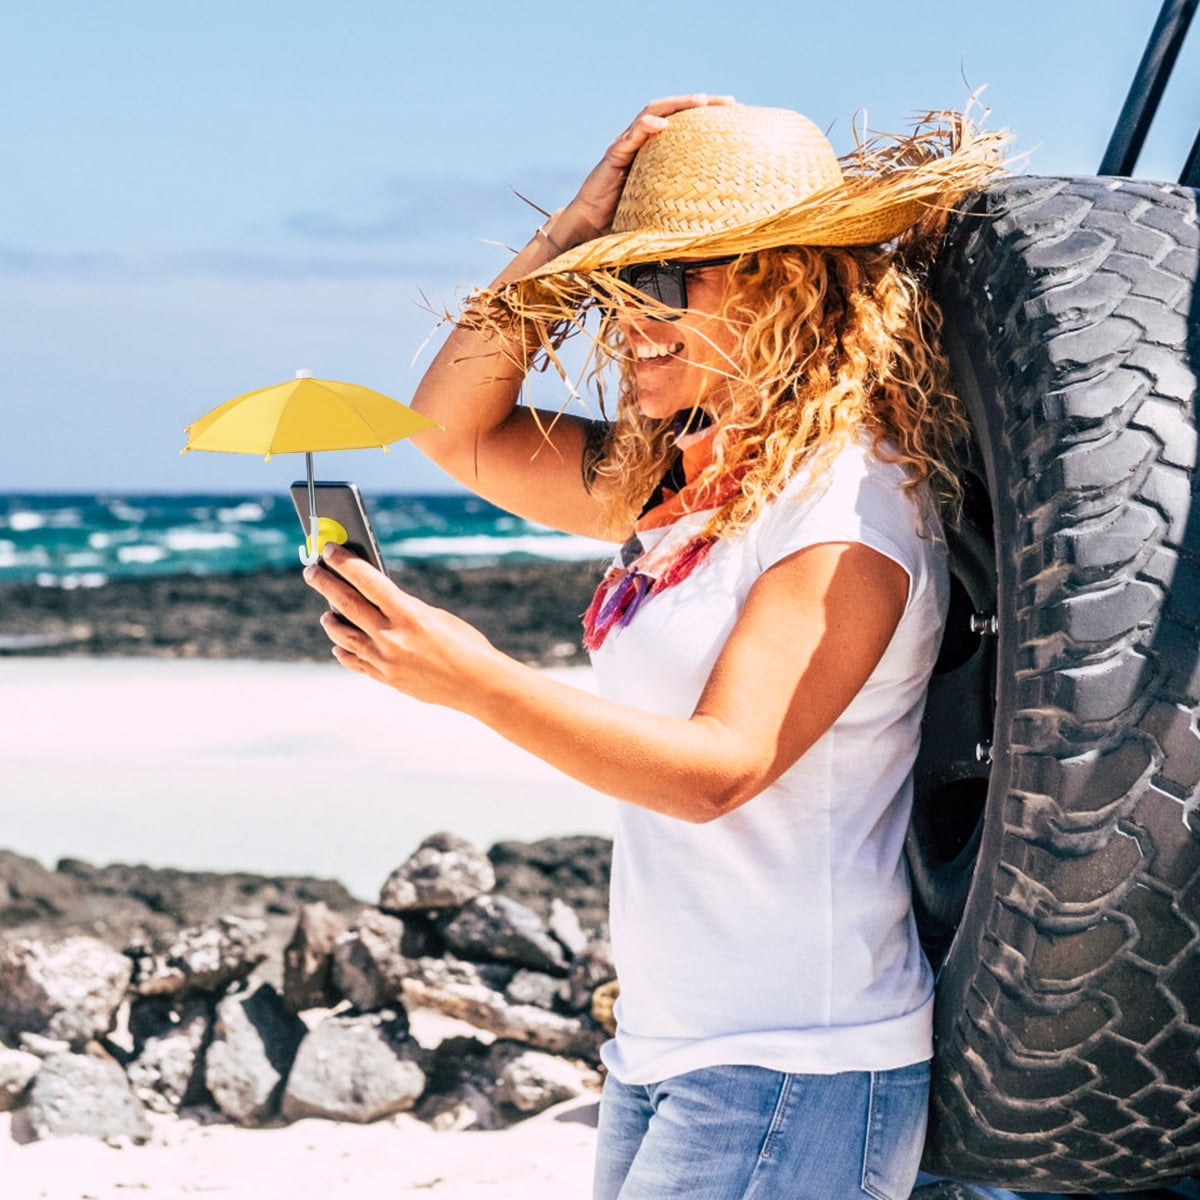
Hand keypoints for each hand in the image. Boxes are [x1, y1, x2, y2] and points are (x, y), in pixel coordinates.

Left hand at [303, 544, 501, 708]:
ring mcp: (385, 660)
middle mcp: (391, 637)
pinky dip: (345, 651)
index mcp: (408, 614)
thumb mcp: (436, 617)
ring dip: (331, 621)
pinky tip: (339, 645)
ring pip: (344, 635)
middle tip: (311, 572)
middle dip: (325, 584)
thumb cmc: (466, 645)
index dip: (344, 562)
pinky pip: (356, 662)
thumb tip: (377, 601)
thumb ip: (404, 609)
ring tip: (326, 613)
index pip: (367, 581)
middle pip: (346, 604)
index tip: (328, 550)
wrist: (478, 686)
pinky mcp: (386, 679)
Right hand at [556, 93, 735, 242]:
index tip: (736, 113)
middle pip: (673, 111)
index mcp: (656, 152)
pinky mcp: (612, 157)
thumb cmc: (625, 221)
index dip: (709, 116)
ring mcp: (626, 147)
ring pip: (652, 114)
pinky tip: (661, 124)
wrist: (590, 228)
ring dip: (677, 105)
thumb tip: (719, 214)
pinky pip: (629, 138)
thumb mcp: (662, 208)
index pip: (684, 124)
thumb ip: (683, 201)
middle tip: (729, 102)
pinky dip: (645, 127)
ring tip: (700, 101)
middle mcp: (642, 142)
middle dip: (701, 103)